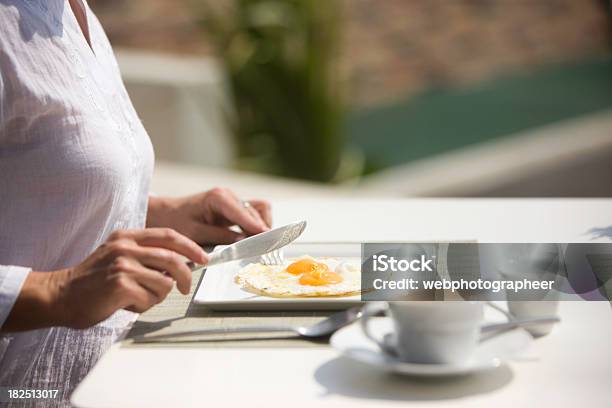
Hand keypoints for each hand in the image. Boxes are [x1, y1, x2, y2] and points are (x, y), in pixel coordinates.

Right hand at [3, 228, 207, 330]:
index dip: (190, 247)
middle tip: (183, 288)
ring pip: (164, 283)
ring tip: (138, 297)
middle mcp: (126, 247)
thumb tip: (180, 264)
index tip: (203, 257)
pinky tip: (126, 304)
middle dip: (185, 276)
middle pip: (173, 259)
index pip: (169, 235)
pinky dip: (143, 306)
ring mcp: (123, 265)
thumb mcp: (118, 255)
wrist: (60, 295)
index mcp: (127, 236)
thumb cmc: (93, 280)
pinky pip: (150, 299)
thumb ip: (145, 254)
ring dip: (156, 296)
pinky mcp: (121, 285)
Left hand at [147, 188, 271, 244]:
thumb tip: (243, 242)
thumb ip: (221, 237)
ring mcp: (233, 201)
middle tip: (263, 249)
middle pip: (256, 212)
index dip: (257, 227)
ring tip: (257, 245)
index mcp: (218, 198)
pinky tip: (252, 240)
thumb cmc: (175, 221)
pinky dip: (256, 227)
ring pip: (259, 211)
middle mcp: (229, 196)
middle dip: (261, 230)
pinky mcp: (235, 209)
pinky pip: (254, 214)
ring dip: (261, 227)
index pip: (245, 212)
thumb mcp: (195, 234)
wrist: (165, 214)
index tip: (266, 239)